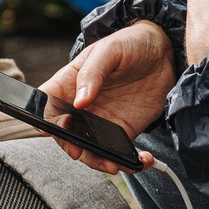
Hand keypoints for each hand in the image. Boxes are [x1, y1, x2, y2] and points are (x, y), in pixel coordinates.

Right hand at [38, 21, 172, 175]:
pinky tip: (142, 160)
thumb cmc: (129, 43)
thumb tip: (80, 101)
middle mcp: (80, 107)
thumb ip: (92, 73)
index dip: (45, 120)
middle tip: (82, 151)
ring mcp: (101, 121)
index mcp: (69, 84)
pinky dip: (130, 162)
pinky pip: (119, 152)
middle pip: (65, 135)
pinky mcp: (123, 131)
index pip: (46, 105)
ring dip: (99, 162)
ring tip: (114, 165)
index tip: (57, 128)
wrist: (163, 52)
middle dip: (72, 147)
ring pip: (90, 150)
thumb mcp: (109, 50)